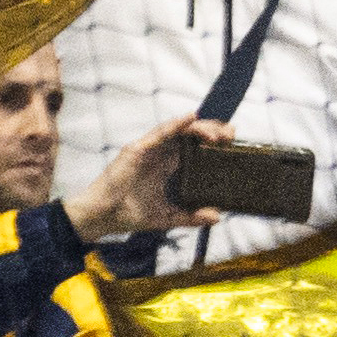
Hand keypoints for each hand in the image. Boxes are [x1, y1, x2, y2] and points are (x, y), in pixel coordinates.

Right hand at [73, 118, 232, 246]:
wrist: (104, 217)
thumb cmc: (131, 214)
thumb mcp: (168, 216)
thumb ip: (191, 216)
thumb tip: (217, 217)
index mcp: (168, 166)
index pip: (194, 148)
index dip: (212, 142)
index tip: (232, 142)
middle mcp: (160, 154)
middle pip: (189, 136)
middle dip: (211, 131)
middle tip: (231, 133)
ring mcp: (148, 150)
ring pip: (177, 131)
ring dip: (199, 128)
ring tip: (218, 133)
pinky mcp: (137, 150)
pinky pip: (159, 133)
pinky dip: (176, 125)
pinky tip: (191, 118)